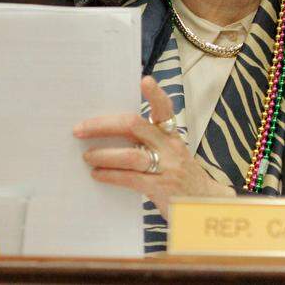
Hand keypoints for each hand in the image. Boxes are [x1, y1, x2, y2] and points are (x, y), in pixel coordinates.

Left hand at [74, 76, 233, 217]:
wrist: (203, 204)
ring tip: (87, 156)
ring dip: (103, 154)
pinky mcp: (160, 188)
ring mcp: (167, 167)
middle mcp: (170, 146)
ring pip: (130, 154)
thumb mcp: (170, 154)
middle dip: (103, 125)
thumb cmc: (180, 176)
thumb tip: (109, 134)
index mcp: (172, 135)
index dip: (155, 94)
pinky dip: (110, 175)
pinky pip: (130, 178)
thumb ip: (149, 142)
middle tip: (80, 129)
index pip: (165, 109)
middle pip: (135, 126)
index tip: (144, 81)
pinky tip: (97, 175)